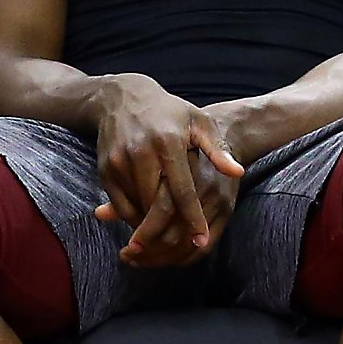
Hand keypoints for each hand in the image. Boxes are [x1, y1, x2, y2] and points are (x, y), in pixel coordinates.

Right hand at [91, 76, 244, 265]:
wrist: (122, 98)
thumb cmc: (170, 111)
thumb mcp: (198, 121)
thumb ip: (217, 149)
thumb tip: (238, 172)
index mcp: (168, 142)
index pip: (182, 190)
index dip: (193, 217)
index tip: (202, 239)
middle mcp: (141, 153)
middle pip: (156, 204)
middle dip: (170, 228)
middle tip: (184, 246)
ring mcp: (119, 162)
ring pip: (137, 207)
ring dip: (151, 225)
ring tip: (167, 237)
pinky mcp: (104, 169)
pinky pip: (120, 204)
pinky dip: (133, 216)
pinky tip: (147, 220)